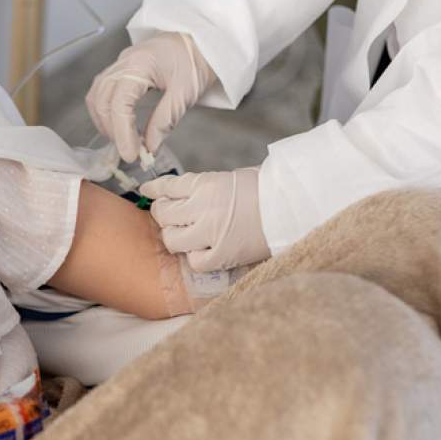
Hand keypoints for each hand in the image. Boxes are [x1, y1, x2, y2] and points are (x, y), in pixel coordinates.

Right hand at [86, 33, 215, 163]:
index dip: (122, 133)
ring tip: (123, 140)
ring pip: (97, 95)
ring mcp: (120, 64)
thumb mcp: (185, 93)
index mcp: (140, 64)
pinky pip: (102, 91)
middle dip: (112, 130)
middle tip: (130, 151)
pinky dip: (106, 111)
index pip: (120, 103)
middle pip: (102, 100)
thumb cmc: (197, 60)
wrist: (202, 39)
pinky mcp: (122, 69)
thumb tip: (149, 148)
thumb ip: (164, 121)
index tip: (132, 155)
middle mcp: (124, 62)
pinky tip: (118, 125)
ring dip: (105, 121)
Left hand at [142, 170, 268, 272]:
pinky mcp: (221, 256)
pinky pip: (193, 261)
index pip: (168, 187)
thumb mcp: (230, 178)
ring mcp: (210, 234)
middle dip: (163, 214)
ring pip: (172, 239)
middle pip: (163, 214)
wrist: (292, 208)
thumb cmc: (266, 190)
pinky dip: (195, 257)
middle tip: (170, 217)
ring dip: (175, 237)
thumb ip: (203, 187)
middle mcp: (203, 208)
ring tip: (187, 234)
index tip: (147, 192)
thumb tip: (179, 195)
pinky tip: (204, 250)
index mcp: (206, 184)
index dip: (154, 190)